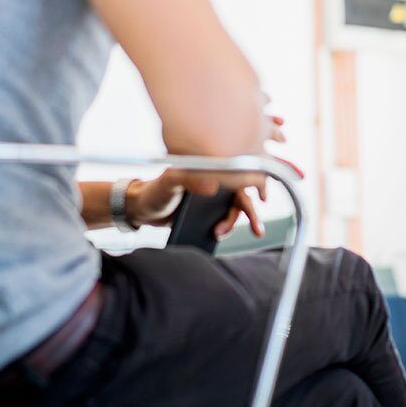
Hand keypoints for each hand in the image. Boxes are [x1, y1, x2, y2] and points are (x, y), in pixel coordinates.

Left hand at [127, 168, 271, 237]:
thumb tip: (212, 186)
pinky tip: (217, 237)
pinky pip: (221, 222)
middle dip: (252, 214)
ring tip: (219, 234)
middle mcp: (214, 183)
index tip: (263, 198)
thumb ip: (189, 179)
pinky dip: (224, 230)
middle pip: (240, 196)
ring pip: (232, 212)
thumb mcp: (170, 181)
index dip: (256, 183)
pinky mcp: (205, 215)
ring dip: (233, 224)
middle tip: (257, 231)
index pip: (238, 174)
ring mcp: (211, 200)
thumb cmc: (155, 190)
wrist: (142, 209)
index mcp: (210, 170)